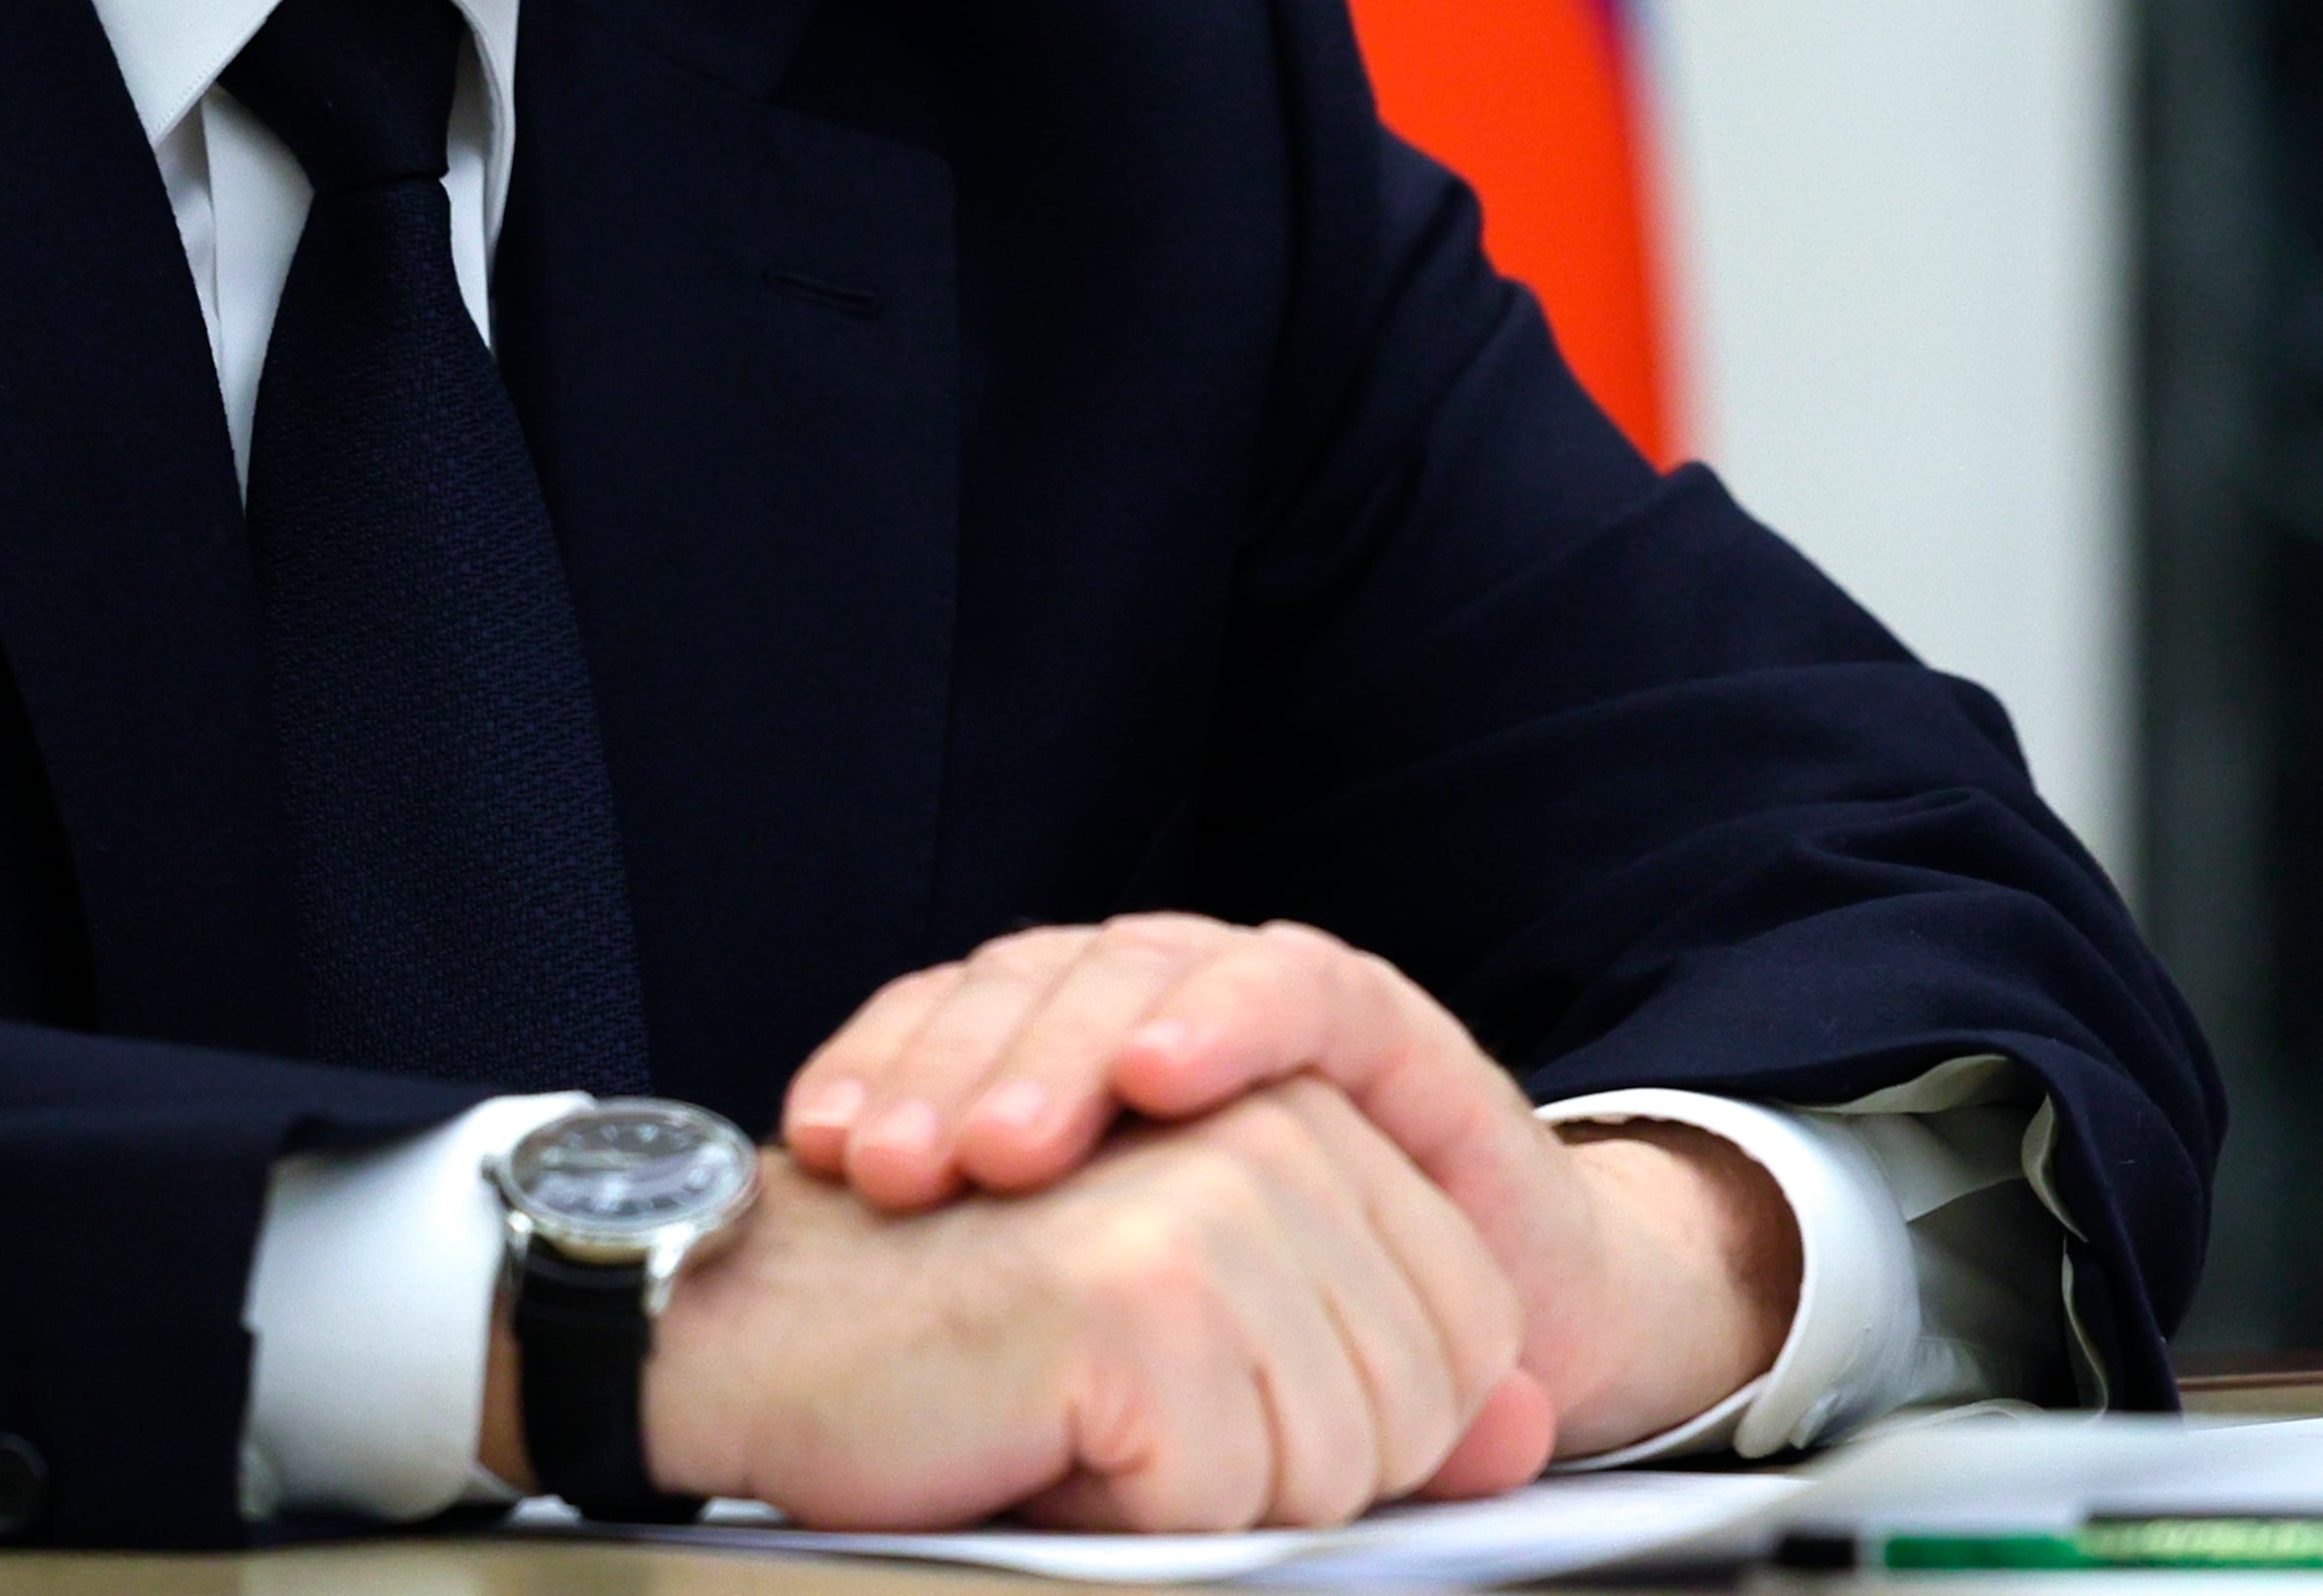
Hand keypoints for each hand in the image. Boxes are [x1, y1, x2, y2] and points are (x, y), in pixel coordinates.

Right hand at [498, 1084, 1556, 1530]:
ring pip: (1338, 1466)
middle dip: (1278, 1473)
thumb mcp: (1206, 1354)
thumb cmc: (958, 1338)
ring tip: (1068, 1418)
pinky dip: (1125, 1518)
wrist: (748, 1326)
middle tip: (1119, 1418)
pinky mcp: (1146, 1292)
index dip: (1356, 1430)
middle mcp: (1275, 1130)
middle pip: (1418, 1405)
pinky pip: (1230, 1503)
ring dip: (1197, 1500)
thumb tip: (1531, 1435)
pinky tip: (1028, 1439)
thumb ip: (1377, 1384)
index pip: (1465, 1330)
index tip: (1208, 1407)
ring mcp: (1217, 1200)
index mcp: (1299, 1113)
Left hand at [783, 918, 1797, 1456]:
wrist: (1501, 1323)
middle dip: (951, 1068)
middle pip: (1025, 990)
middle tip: (899, 1162)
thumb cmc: (1278, 1350)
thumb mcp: (1114, 1343)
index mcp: (1067, 1069)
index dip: (880, 1070)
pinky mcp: (1371, 1018)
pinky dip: (1225, 1016)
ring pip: (1133, 971)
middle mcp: (1149, 1015)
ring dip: (1066, 1045)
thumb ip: (1017, 1323)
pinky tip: (1167, 1073)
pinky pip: (1293, 990)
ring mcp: (1255, 1006)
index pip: (946, 1026)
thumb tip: (827, 1350)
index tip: (821, 1147)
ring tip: (1006, 1139)